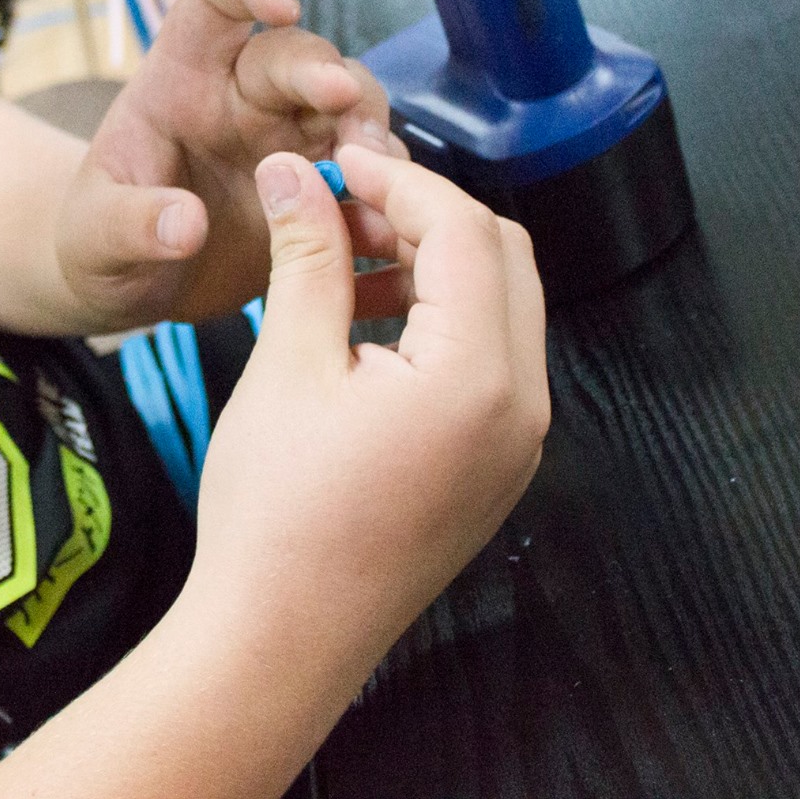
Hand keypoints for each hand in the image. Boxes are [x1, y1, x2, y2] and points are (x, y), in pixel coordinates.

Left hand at [54, 0, 392, 326]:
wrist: (135, 290)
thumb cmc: (99, 240)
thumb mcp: (93, 234)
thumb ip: (131, 223)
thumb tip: (185, 225)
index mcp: (183, 74)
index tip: (281, 4)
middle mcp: (244, 93)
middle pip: (298, 54)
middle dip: (326, 70)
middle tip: (343, 100)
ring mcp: (290, 138)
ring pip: (350, 102)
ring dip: (367, 125)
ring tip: (372, 165)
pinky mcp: (323, 188)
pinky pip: (367, 174)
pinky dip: (384, 188)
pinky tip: (385, 215)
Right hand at [186, 144, 548, 665]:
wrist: (281, 640)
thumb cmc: (277, 513)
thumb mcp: (287, 364)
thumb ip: (307, 255)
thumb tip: (294, 171)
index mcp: (477, 374)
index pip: (463, 230)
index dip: (400, 179)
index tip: (336, 159)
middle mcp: (522, 404)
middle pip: (500, 258)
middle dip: (423, 216)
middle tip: (340, 203)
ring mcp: (516, 442)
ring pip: (498, 306)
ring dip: (428, 265)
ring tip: (337, 262)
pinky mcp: (494, 467)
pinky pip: (488, 361)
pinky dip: (435, 320)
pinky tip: (359, 325)